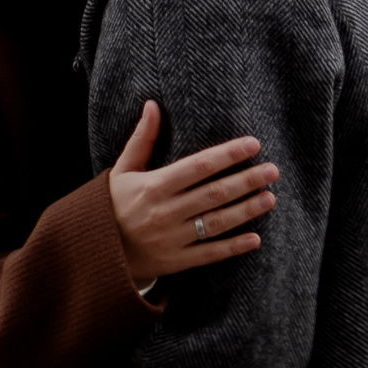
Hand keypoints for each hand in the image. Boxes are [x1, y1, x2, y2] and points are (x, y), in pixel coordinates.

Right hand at [107, 101, 278, 282]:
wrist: (95, 251)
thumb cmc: (112, 205)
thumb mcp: (122, 170)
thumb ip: (141, 139)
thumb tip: (152, 105)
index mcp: (153, 186)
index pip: (198, 166)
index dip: (227, 155)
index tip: (252, 144)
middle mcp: (165, 212)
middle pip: (214, 193)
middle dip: (246, 180)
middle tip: (273, 170)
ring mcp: (171, 239)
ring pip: (216, 222)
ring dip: (246, 210)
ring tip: (270, 197)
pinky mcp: (175, 262)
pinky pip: (209, 254)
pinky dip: (233, 247)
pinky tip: (255, 239)